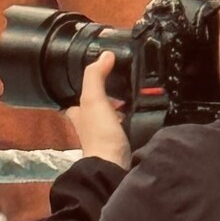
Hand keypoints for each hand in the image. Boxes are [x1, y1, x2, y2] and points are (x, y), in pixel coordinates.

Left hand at [66, 53, 131, 170]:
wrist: (114, 167)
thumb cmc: (100, 133)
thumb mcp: (93, 99)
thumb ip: (96, 76)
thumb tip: (106, 53)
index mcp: (78, 112)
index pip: (80, 92)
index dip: (90, 80)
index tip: (104, 69)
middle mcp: (88, 123)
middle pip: (98, 102)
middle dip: (110, 93)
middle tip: (126, 79)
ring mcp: (104, 134)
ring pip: (112, 113)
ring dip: (122, 105)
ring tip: (137, 92)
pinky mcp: (119, 143)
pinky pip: (125, 124)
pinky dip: (132, 117)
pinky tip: (141, 112)